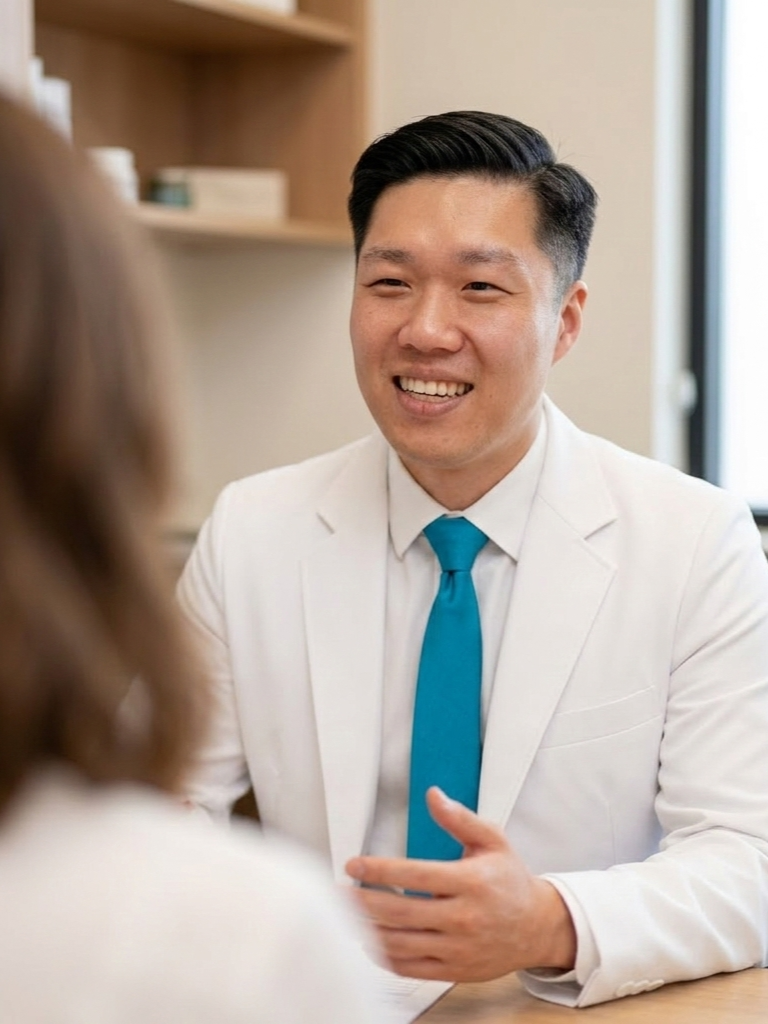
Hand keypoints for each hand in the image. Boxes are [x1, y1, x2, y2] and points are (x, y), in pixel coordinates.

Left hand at [345, 787, 575, 981]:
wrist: (538, 928)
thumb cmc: (511, 881)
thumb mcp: (493, 840)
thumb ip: (460, 818)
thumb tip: (433, 795)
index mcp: (470, 882)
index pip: (415, 875)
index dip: (380, 870)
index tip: (354, 864)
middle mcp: (463, 918)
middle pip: (399, 912)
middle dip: (361, 902)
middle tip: (335, 893)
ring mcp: (458, 948)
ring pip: (400, 943)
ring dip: (367, 930)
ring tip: (344, 916)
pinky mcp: (454, 969)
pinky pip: (410, 968)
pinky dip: (384, 957)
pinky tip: (369, 942)